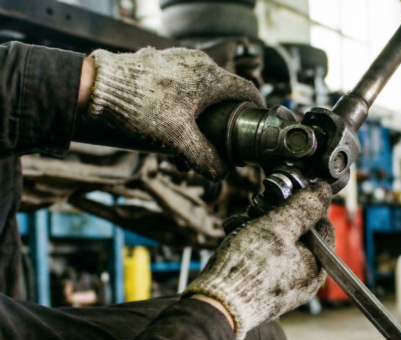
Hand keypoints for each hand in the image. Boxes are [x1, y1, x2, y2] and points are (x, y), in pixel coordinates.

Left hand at [85, 47, 264, 180]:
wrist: (97, 86)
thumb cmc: (141, 107)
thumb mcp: (178, 140)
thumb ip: (204, 159)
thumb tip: (221, 172)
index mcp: (210, 77)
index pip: (247, 91)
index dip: (256, 109)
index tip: (257, 123)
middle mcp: (197, 64)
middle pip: (221, 96)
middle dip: (219, 124)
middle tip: (213, 146)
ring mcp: (177, 60)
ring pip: (199, 93)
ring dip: (197, 120)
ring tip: (182, 145)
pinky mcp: (158, 63)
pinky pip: (180, 86)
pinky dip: (181, 107)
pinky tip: (166, 127)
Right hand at [184, 183, 334, 339]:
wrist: (217, 305)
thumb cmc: (249, 268)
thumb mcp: (278, 227)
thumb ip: (303, 208)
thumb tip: (324, 190)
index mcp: (317, 267)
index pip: (323, 227)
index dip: (306, 207)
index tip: (287, 196)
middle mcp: (304, 280)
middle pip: (298, 236)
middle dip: (276, 217)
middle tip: (257, 209)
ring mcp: (283, 286)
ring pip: (277, 246)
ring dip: (258, 228)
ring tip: (240, 224)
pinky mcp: (264, 290)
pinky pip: (263, 261)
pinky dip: (250, 246)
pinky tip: (234, 236)